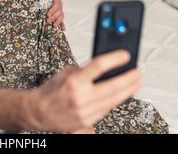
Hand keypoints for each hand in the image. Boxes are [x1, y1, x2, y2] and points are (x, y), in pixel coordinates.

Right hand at [0, 50, 140, 132]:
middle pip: (113, 86)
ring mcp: (85, 111)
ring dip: (127, 91)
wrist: (39, 111)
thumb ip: (83, 70)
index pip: (99, 66)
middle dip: (129, 79)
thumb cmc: (50, 91)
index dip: (115, 59)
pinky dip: (114, 101)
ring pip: (113, 100)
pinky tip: (120, 95)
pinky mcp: (87, 121)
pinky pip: (106, 109)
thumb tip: (102, 67)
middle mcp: (80, 97)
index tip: (125, 55)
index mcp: (73, 81)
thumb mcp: (65, 73)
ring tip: (135, 83)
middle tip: (138, 72)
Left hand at [41, 0, 64, 29]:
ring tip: (53, 26)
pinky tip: (62, 29)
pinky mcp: (56, 14)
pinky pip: (61, 19)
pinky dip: (62, 24)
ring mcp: (58, 9)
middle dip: (54, 16)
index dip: (54, 8)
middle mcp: (58, 3)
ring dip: (58, 21)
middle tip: (47, 20)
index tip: (47, 14)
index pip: (57, 1)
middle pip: (59, 10)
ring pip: (61, 15)